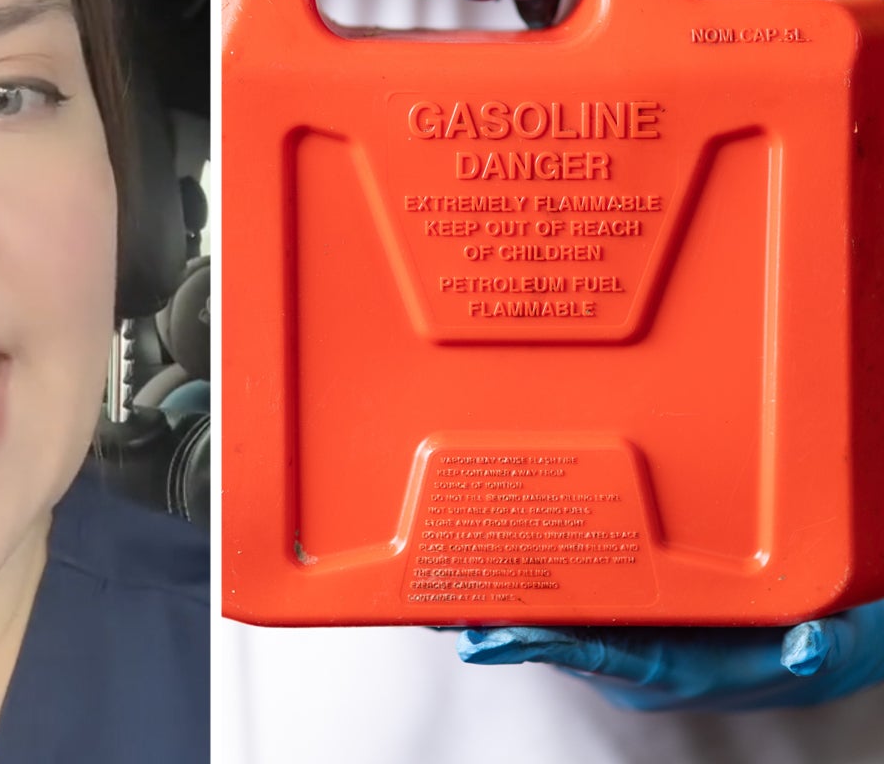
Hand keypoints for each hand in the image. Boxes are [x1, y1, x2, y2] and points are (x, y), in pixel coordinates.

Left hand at [454, 600, 883, 710]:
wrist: (791, 658)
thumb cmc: (791, 649)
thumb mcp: (811, 648)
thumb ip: (811, 648)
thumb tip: (808, 647)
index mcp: (663, 668)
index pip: (588, 653)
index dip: (535, 643)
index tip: (483, 638)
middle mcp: (626, 662)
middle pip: (549, 638)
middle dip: (491, 623)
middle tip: (432, 606)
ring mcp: (615, 647)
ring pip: (546, 625)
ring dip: (496, 609)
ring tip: (434, 589)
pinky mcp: (612, 629)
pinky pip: (558, 613)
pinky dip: (521, 598)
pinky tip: (478, 577)